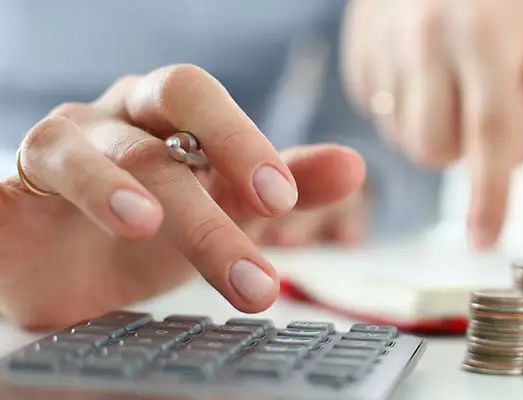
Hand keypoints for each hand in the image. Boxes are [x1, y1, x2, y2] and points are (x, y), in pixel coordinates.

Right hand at [0, 64, 365, 329]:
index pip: (215, 106)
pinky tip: (122, 223)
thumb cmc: (147, 232)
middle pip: (175, 100)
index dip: (250, 142)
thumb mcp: (222, 212)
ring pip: (114, 151)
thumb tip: (354, 165)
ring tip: (156, 226)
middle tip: (272, 205)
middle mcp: (126, 116)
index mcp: (175, 117)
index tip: (285, 198)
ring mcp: (70, 142)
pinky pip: (49, 169)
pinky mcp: (22, 180)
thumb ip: (283, 189)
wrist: (57, 274)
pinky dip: (86, 191)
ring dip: (140, 191)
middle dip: (229, 147)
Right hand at [341, 0, 522, 248]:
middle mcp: (426, 37)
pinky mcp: (357, 45)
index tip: (485, 239)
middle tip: (477, 110)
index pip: (489, 132)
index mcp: (486, 36)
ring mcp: (383, 41)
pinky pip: (377, 112)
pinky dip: (404, 106)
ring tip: (450, 81)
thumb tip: (508, 166)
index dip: (488, 193)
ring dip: (432, 129)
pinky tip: (421, 68)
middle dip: (459, 151)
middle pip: (434, 148)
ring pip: (401, 139)